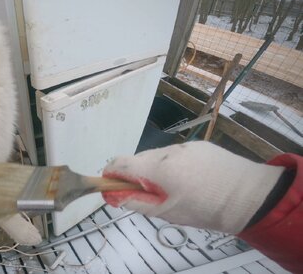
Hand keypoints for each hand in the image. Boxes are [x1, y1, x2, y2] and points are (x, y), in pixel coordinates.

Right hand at [102, 142, 284, 233]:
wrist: (249, 196)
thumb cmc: (205, 209)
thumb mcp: (167, 212)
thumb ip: (137, 202)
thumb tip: (113, 195)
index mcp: (158, 168)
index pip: (120, 163)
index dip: (110, 173)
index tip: (109, 185)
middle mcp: (168, 151)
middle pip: (138, 159)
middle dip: (134, 175)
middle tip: (146, 194)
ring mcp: (184, 146)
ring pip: (157, 156)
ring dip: (154, 170)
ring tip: (172, 188)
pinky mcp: (198, 146)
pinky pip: (176, 154)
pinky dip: (173, 165)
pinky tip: (189, 179)